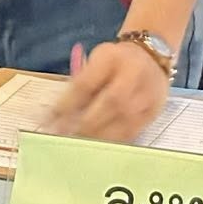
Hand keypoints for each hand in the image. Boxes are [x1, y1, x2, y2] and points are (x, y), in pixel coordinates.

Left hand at [43, 39, 168, 141]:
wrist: (151, 56)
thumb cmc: (115, 61)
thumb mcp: (96, 60)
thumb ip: (81, 82)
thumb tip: (60, 113)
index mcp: (111, 58)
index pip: (86, 84)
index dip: (66, 104)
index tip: (49, 121)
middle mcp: (133, 75)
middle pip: (109, 103)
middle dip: (85, 124)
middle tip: (65, 138)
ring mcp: (146, 96)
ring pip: (123, 121)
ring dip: (98, 137)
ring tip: (78, 146)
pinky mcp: (152, 114)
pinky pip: (131, 132)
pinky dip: (112, 142)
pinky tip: (98, 147)